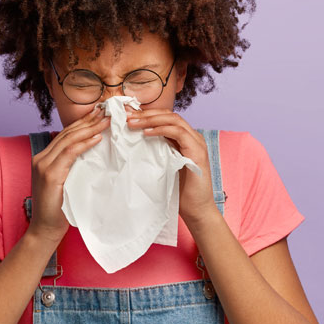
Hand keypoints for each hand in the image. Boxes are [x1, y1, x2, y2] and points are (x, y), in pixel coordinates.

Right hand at [28, 107, 110, 242]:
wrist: (45, 230)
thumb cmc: (59, 209)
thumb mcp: (66, 182)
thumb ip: (72, 167)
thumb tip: (92, 153)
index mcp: (44, 158)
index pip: (66, 135)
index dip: (83, 123)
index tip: (100, 114)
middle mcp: (41, 158)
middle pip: (68, 133)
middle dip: (88, 120)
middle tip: (107, 110)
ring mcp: (43, 165)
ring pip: (69, 140)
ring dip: (90, 128)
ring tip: (106, 120)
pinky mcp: (49, 174)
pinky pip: (69, 153)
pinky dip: (84, 144)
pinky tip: (97, 138)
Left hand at [126, 108, 217, 225]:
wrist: (196, 209)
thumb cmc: (179, 191)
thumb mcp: (163, 165)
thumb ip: (156, 151)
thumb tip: (133, 141)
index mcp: (184, 139)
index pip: (165, 118)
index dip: (146, 114)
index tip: (126, 115)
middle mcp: (192, 137)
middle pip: (168, 115)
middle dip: (146, 113)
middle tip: (126, 115)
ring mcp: (197, 142)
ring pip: (173, 120)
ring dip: (150, 119)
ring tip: (132, 122)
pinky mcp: (197, 151)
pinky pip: (178, 133)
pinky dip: (161, 130)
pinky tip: (146, 133)